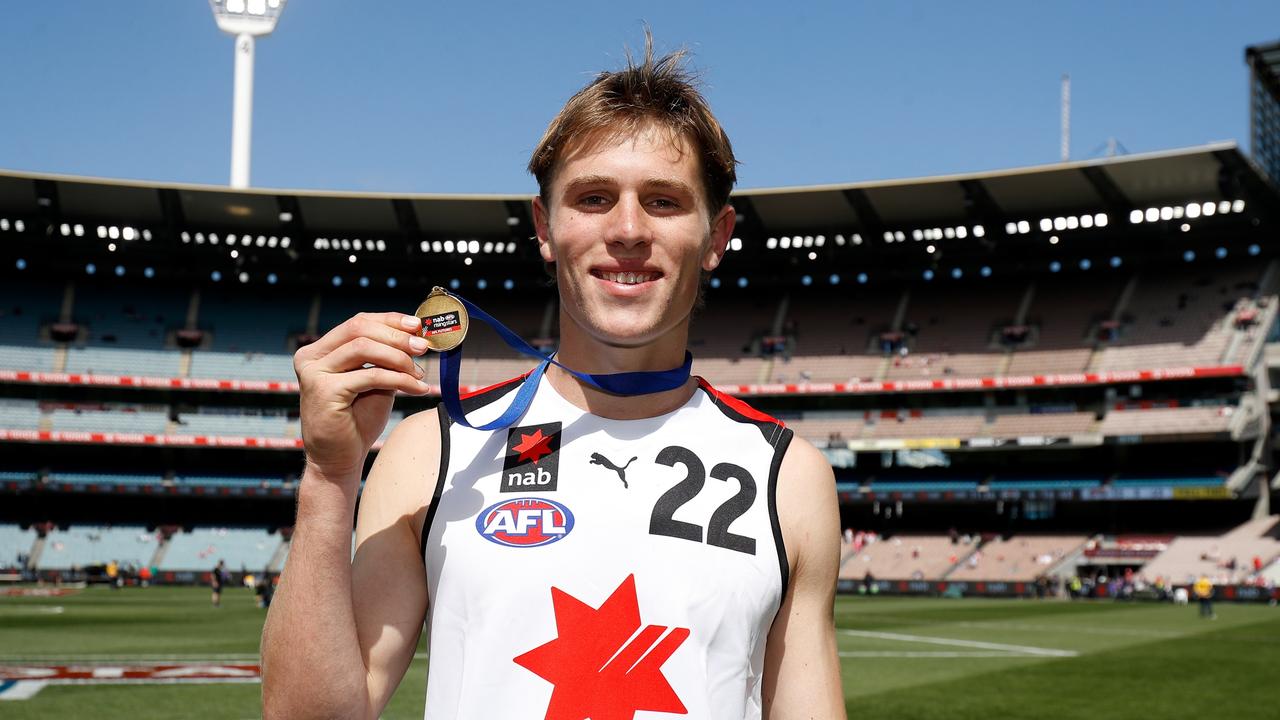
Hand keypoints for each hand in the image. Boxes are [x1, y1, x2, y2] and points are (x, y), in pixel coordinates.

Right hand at [294, 312, 430, 481]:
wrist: (339, 458)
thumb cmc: (357, 420)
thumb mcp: (375, 380)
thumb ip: (386, 358)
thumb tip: (415, 335)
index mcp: (320, 350)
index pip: (358, 322)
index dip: (390, 320)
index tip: (417, 326)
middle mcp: (311, 357)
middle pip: (359, 328)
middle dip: (396, 335)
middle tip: (423, 347)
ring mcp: (314, 373)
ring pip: (364, 348)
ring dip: (399, 358)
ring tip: (419, 372)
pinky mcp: (324, 390)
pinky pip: (370, 375)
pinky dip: (399, 380)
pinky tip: (417, 388)